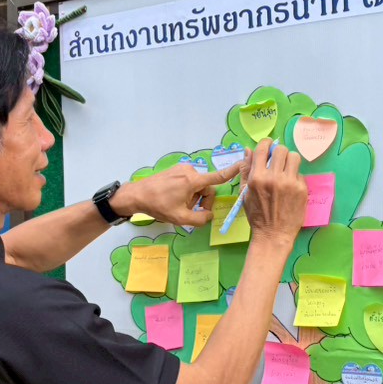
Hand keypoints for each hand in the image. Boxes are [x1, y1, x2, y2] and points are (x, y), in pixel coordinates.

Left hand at [114, 159, 243, 228]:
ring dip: (193, 197)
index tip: (244, 164)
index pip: (218, 177)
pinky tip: (174, 198)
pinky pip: (189, 182)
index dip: (232, 172)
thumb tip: (209, 216)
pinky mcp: (176, 170)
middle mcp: (190, 171)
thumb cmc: (159, 206)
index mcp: (193, 180)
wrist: (137, 195)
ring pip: (198, 186)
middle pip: (207, 188)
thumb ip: (200, 219)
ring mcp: (182, 169)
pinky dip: (186, 192)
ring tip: (179, 205)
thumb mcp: (180, 218)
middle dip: (201, 201)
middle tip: (189, 211)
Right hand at [241, 139, 307, 244]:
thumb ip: (246, 170)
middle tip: (278, 161)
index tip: (268, 147)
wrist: (273, 235)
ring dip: (290, 161)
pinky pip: (300, 173)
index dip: (266, 144)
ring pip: (294, 157)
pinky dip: (295, 177)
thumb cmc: (257, 215)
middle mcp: (274, 177)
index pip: (263, 148)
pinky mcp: (301, 189)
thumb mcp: (245, 193)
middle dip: (279, 153)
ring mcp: (289, 183)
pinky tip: (290, 187)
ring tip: (286, 170)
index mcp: (257, 177)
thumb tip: (248, 150)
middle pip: (281, 150)